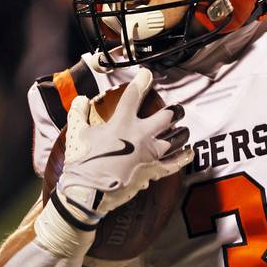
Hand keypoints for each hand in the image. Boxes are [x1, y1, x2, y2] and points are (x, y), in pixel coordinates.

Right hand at [57, 67, 192, 222]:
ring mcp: (150, 154)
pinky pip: (175, 163)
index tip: (148, 74)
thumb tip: (79, 99)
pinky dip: (184, 157)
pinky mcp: (153, 171)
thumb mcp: (77, 134)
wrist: (88, 193)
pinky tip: (190, 151)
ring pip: (176, 138)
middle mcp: (141, 136)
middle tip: (177, 109)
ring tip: (183, 129)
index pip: (134, 96)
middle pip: (166, 117)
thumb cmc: (82, 163)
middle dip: (174, 111)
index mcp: (122, 123)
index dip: (142, 81)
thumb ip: (78, 113)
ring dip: (181, 132)